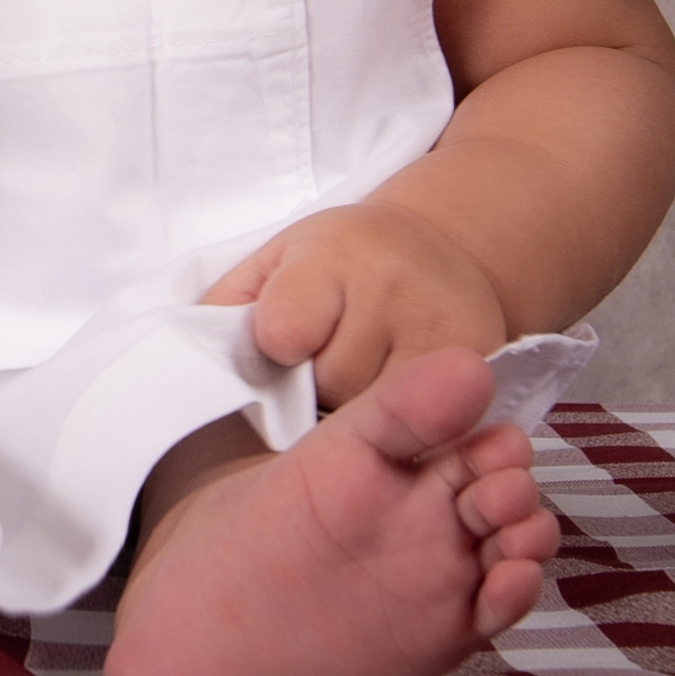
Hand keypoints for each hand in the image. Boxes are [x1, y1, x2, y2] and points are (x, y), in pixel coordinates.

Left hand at [201, 202, 507, 408]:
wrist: (439, 248)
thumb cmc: (340, 264)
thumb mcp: (274, 262)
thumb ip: (227, 308)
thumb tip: (190, 367)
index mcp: (333, 255)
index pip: (284, 328)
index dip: (276, 346)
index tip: (283, 344)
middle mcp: (394, 288)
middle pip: (330, 383)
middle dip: (318, 388)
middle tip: (327, 361)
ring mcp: (442, 330)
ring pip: (376, 414)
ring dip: (359, 411)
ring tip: (362, 380)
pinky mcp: (483, 366)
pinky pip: (427, 427)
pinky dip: (406, 427)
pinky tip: (399, 403)